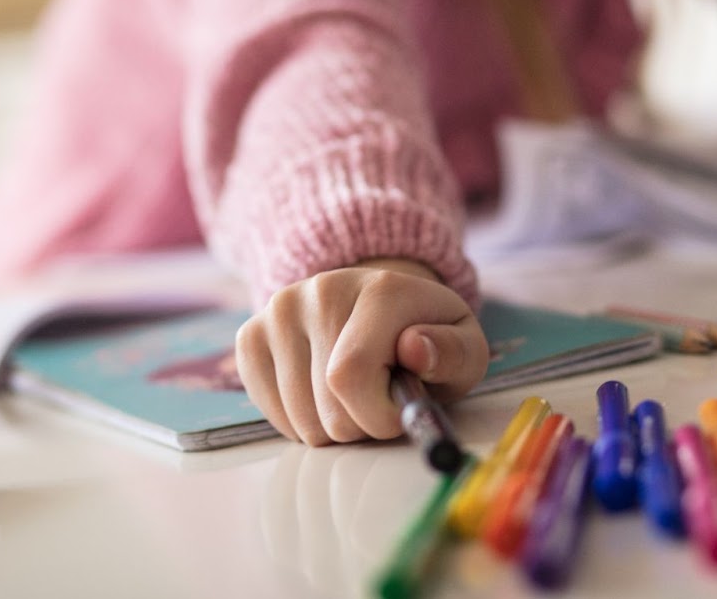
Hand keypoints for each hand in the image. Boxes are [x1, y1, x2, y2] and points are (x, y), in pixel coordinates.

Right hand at [234, 258, 487, 446]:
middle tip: (379, 398)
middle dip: (361, 425)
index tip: (398, 407)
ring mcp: (280, 310)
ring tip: (353, 394)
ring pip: (300, 420)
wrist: (379, 306)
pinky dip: (300, 421)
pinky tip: (321, 393)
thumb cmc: (425, 336)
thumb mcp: (464, 346)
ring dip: (332, 427)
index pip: (350, 377)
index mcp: (380, 289)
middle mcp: (322, 290)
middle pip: (326, 409)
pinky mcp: (252, 334)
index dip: (378, 416)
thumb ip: (453, 352)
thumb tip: (414, 349)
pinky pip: (271, 412)